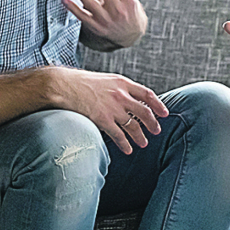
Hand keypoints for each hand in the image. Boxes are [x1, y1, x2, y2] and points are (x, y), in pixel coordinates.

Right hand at [50, 67, 168, 154]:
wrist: (64, 85)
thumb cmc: (82, 82)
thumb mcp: (106, 80)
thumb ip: (119, 88)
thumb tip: (130, 99)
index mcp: (122, 82)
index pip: (147, 94)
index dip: (158, 105)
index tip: (165, 113)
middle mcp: (121, 95)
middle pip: (144, 112)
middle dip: (152, 123)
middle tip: (156, 131)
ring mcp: (113, 108)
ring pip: (133, 126)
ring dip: (140, 136)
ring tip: (144, 143)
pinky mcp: (103, 119)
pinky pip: (118, 135)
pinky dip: (125, 144)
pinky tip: (128, 150)